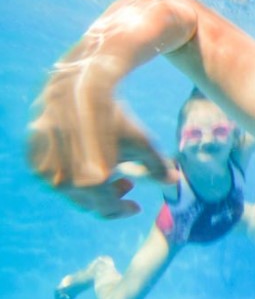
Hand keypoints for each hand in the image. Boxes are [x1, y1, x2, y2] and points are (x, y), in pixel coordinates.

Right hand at [27, 73, 176, 217]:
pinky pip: (56, 177)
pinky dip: (74, 176)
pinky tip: (89, 162)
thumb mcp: (143, 143)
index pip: (108, 208)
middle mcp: (65, 182)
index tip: (136, 206)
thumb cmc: (115, 118)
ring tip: (111, 172)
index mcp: (92, 183)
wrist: (80, 89)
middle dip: (111, 197)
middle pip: (90, 202)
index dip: (124, 209)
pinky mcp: (35, 160)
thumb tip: (174, 181)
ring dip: (93, 188)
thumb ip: (158, 166)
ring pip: (72, 191)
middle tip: (127, 185)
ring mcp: (47, 172)